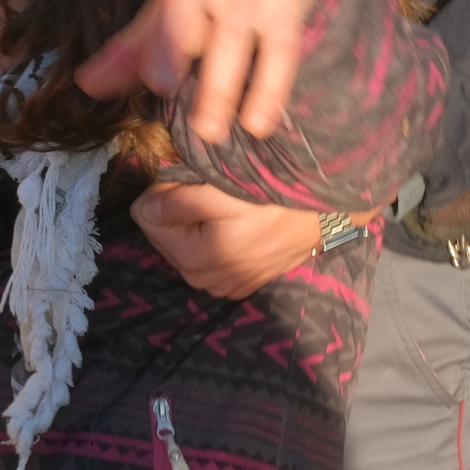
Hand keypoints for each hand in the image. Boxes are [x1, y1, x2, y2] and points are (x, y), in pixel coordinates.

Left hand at [79, 0, 310, 143]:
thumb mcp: (163, 11)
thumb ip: (127, 50)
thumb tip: (87, 85)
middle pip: (187, 2)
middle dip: (172, 41)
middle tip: (160, 84)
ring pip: (232, 34)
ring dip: (219, 85)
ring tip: (208, 131)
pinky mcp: (286, 10)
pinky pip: (280, 52)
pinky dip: (268, 89)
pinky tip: (256, 125)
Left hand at [132, 184, 321, 298]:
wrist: (327, 216)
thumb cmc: (276, 198)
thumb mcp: (225, 191)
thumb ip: (178, 202)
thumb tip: (142, 209)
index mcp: (192, 258)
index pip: (145, 215)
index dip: (166, 191)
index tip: (196, 182)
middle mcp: (200, 280)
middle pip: (161, 231)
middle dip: (178, 210)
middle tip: (215, 195)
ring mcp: (220, 286)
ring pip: (180, 242)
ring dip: (195, 223)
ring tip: (229, 211)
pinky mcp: (236, 285)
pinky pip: (204, 255)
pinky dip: (213, 238)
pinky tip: (238, 228)